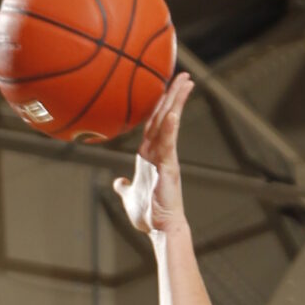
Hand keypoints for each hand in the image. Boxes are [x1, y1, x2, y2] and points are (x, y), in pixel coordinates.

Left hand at [114, 71, 191, 237]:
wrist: (160, 229)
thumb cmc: (148, 215)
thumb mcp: (130, 196)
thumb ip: (124, 186)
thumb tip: (118, 183)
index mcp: (149, 154)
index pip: (154, 122)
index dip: (160, 104)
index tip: (166, 87)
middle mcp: (159, 152)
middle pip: (165, 116)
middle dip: (173, 94)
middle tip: (183, 74)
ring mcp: (165, 158)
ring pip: (169, 124)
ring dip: (176, 102)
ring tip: (185, 82)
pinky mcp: (169, 167)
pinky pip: (168, 144)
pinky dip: (170, 128)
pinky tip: (172, 113)